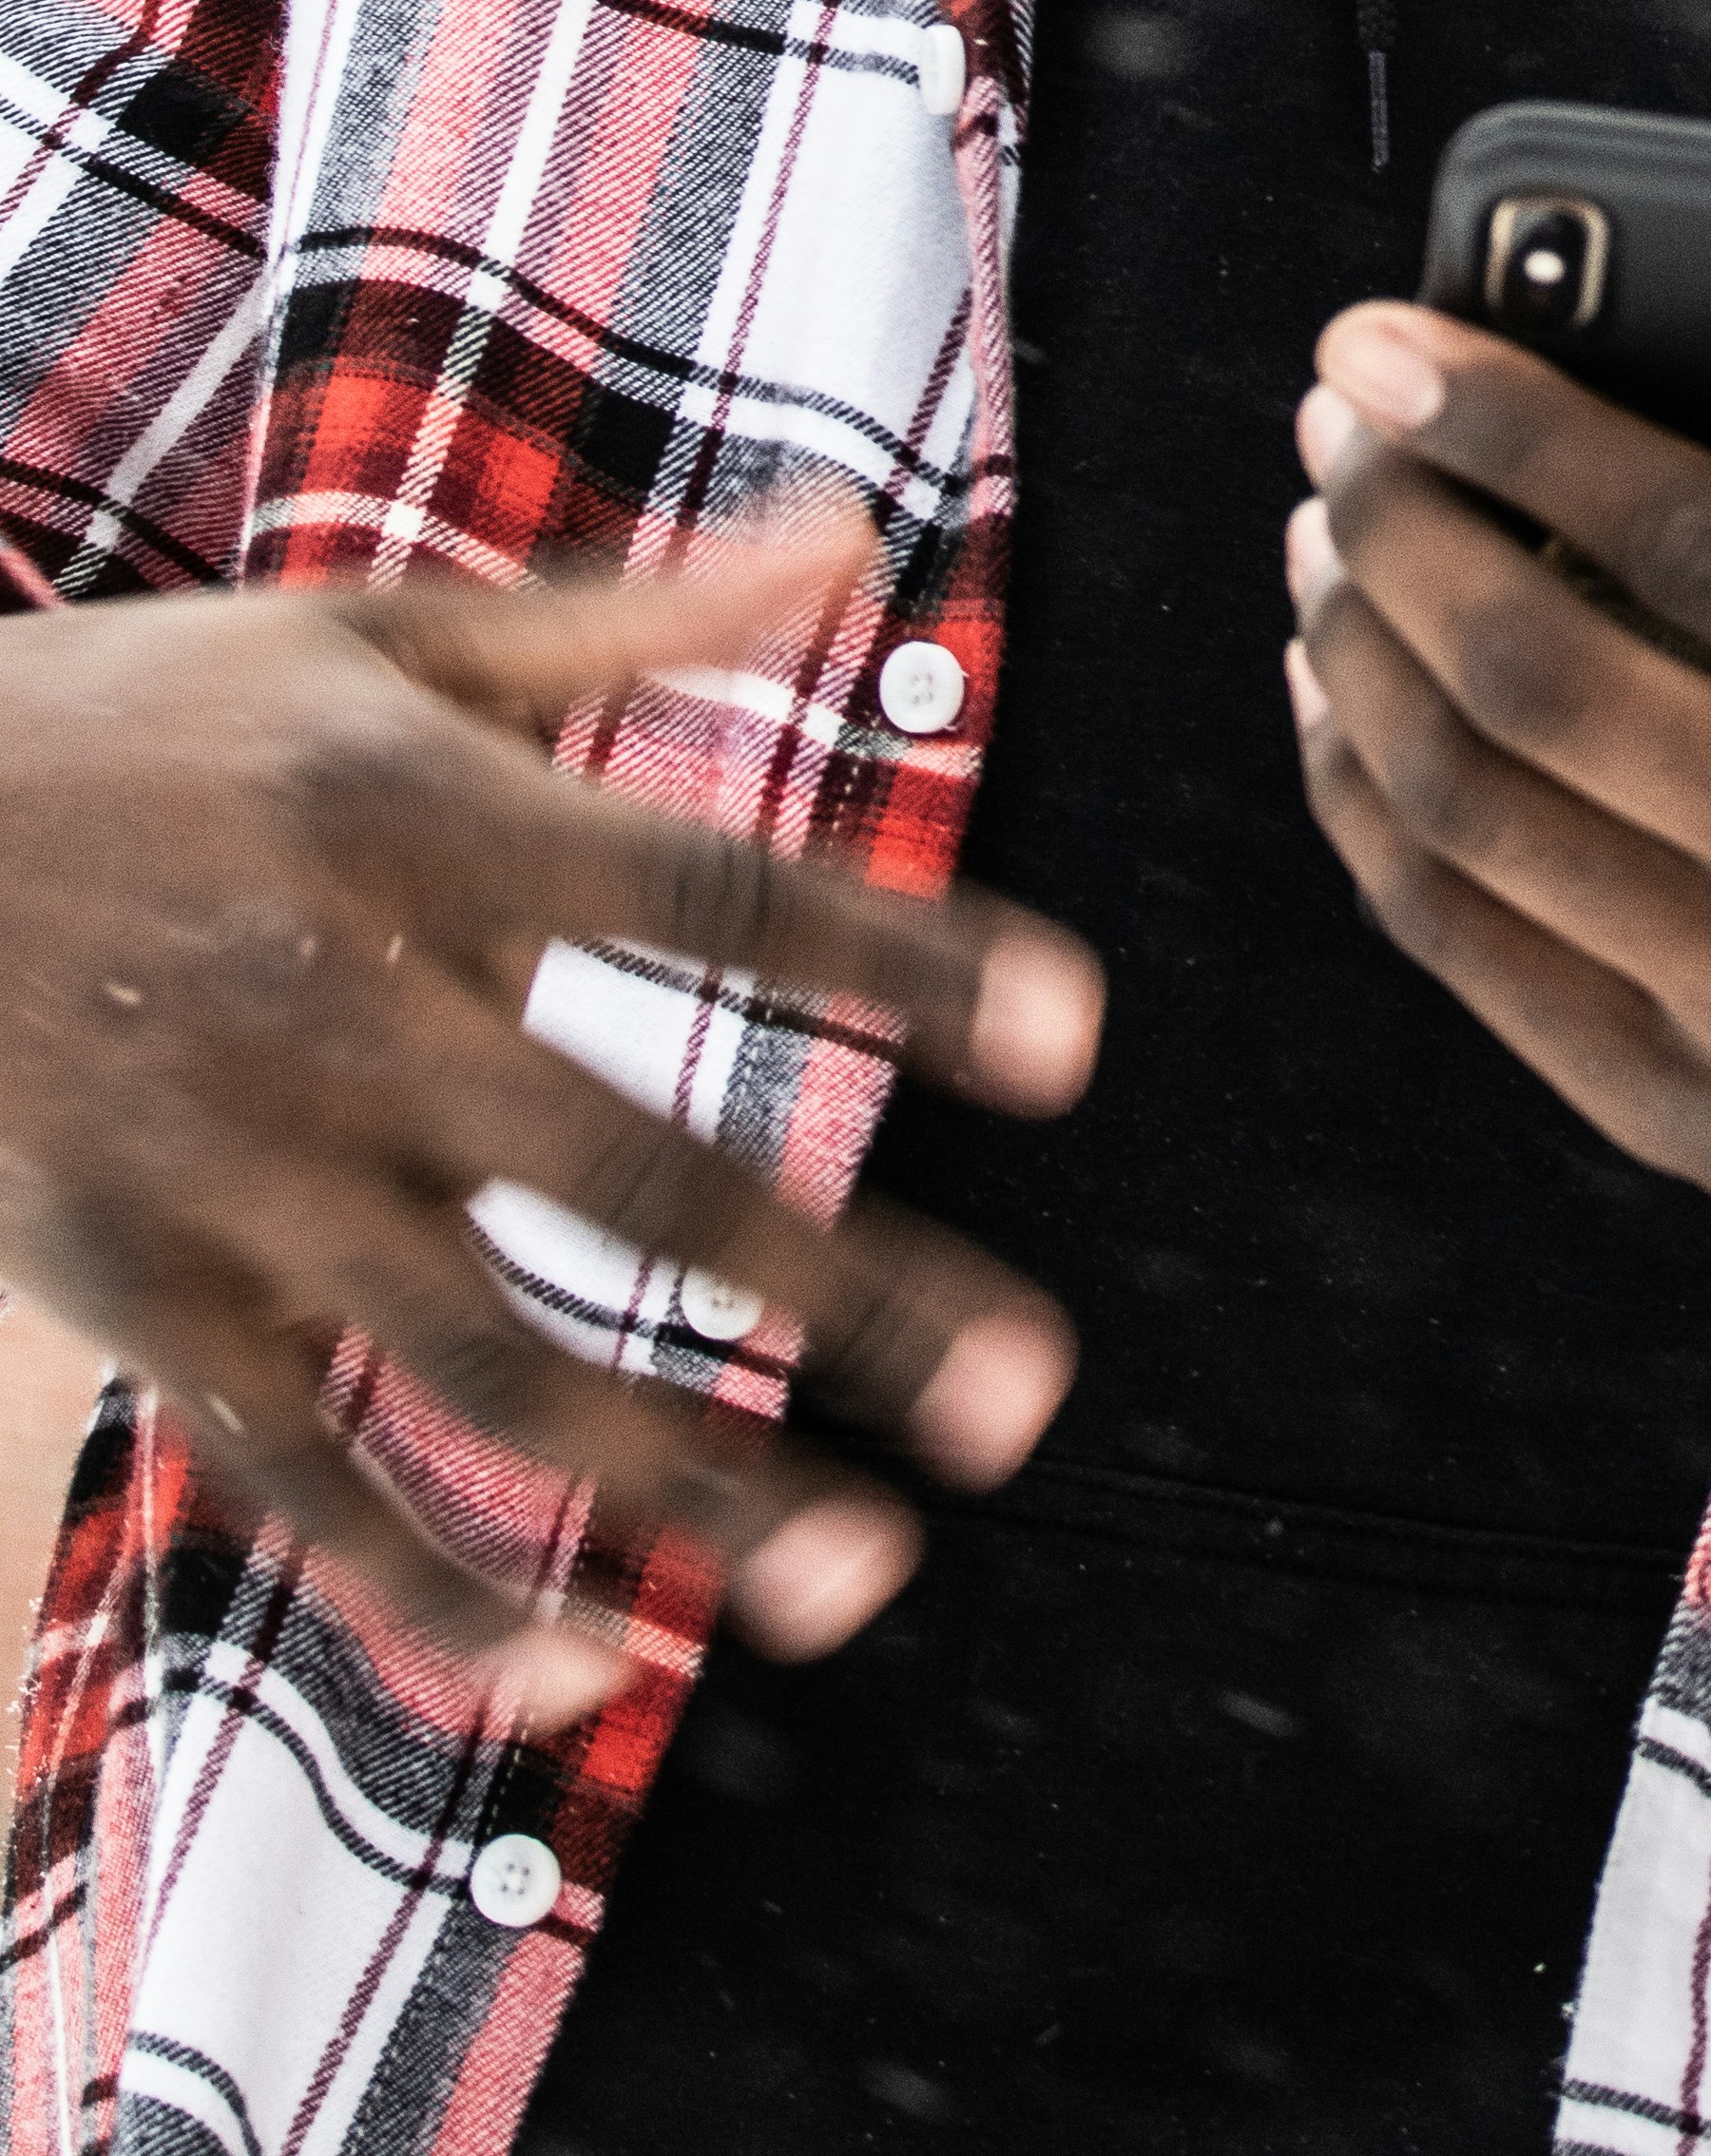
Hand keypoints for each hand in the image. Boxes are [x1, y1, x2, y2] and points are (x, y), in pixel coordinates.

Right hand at [0, 511, 1099, 1726]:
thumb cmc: (155, 721)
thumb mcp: (381, 636)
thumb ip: (635, 619)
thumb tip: (858, 535)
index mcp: (418, 814)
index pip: (709, 891)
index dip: (898, 957)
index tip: (1075, 1040)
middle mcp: (337, 1001)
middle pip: (626, 1164)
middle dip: (835, 1292)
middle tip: (1023, 1395)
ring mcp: (232, 1175)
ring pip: (484, 1362)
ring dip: (679, 1478)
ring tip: (865, 1568)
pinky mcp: (141, 1303)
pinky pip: (299, 1480)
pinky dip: (432, 1592)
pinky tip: (585, 1670)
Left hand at [1284, 282, 1710, 1324]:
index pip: (1700, 541)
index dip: (1518, 429)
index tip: (1394, 342)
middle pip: (1548, 672)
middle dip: (1399, 519)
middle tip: (1335, 416)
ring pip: (1481, 811)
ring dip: (1361, 650)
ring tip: (1323, 536)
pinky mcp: (1697, 1123)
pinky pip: (1474, 953)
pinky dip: (1372, 816)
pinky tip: (1341, 706)